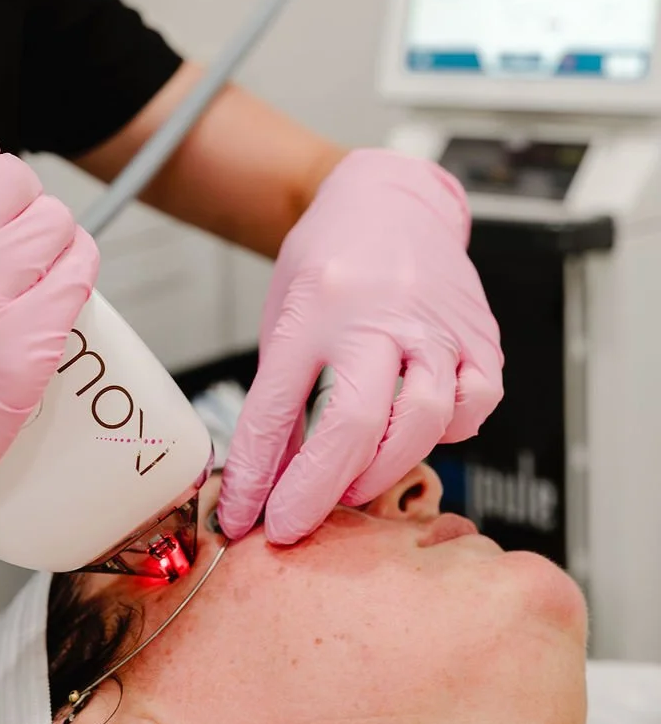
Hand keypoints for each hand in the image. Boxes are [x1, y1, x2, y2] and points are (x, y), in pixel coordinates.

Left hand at [218, 149, 501, 543]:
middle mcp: (379, 312)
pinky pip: (474, 403)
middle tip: (296, 523)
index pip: (278, 405)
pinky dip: (448, 433)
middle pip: (356, 419)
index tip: (244, 517)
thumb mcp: (285, 320)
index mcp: (315, 305)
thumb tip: (262, 488)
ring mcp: (436, 322)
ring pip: (424, 418)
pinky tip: (416, 434)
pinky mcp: (479, 333)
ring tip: (352, 485)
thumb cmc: (331, 263)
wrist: (388, 199)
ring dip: (383, 469)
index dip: (256, 473)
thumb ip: (280, 402)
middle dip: (319, 489)